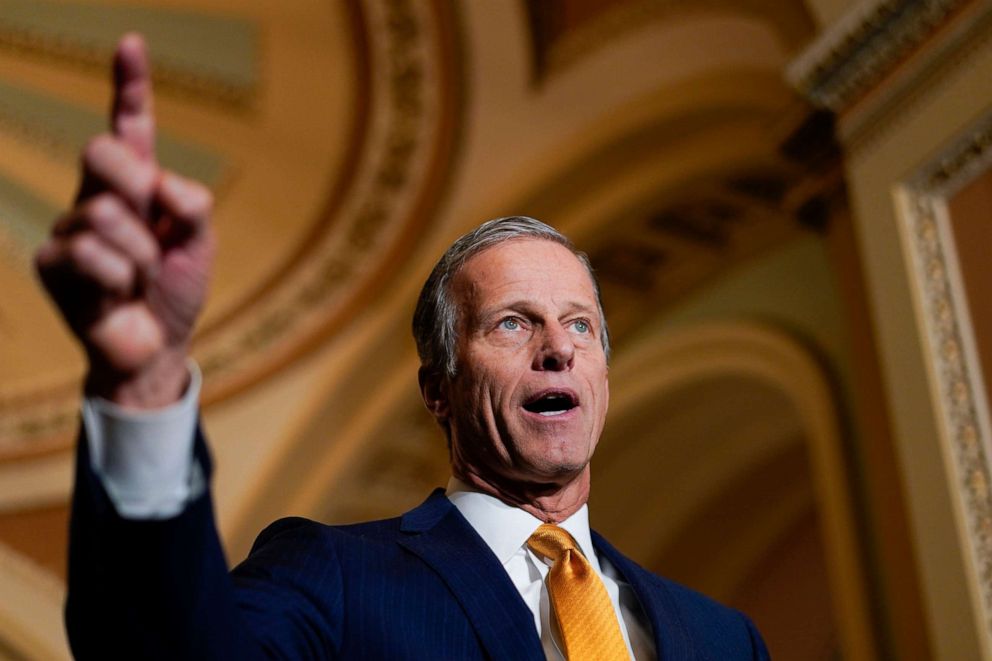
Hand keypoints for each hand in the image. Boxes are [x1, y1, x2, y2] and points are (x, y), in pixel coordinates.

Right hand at [36, 34, 214, 408]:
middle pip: (103, 152)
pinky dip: (117, 278)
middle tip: (153, 230)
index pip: (131, 128)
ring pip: (102, 213)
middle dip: (135, 187)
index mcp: (140, 185)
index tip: (132, 44)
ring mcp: (70, 226)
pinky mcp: (50, 261)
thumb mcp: (200, 246)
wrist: (156, 347)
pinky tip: (116, 295)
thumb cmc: (175, 291)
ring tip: (140, 279)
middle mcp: (99, 195)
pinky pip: (87, 253)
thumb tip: (159, 180)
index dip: (130, 86)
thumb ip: (192, 206)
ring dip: (138, 254)